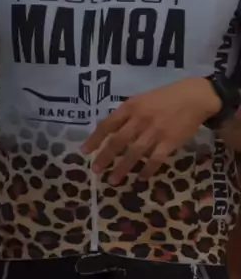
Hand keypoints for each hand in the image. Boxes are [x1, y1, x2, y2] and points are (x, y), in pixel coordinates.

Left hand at [82, 78, 221, 183]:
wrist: (192, 97)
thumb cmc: (165, 98)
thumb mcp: (142, 100)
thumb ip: (128, 114)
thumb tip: (112, 132)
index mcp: (131, 106)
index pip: (108, 124)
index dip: (95, 138)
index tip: (85, 151)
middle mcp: (140, 119)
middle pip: (118, 141)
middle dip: (105, 157)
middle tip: (95, 171)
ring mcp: (155, 131)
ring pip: (134, 153)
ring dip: (122, 168)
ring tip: (113, 180)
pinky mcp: (170, 142)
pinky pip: (155, 159)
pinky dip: (147, 170)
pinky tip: (141, 178)